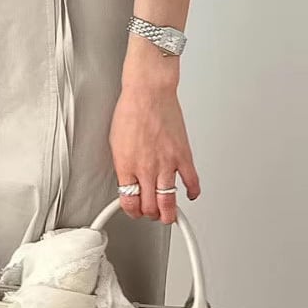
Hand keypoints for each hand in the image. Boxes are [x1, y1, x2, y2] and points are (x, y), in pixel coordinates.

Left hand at [109, 74, 200, 223]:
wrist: (148, 93)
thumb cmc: (131, 111)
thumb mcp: (115, 143)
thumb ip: (123, 165)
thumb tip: (127, 180)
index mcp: (126, 166)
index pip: (129, 202)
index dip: (132, 212)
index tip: (134, 211)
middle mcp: (146, 169)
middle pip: (149, 207)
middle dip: (149, 215)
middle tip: (151, 214)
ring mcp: (167, 164)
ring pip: (169, 203)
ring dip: (169, 214)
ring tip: (168, 215)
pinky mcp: (183, 156)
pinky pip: (191, 182)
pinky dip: (192, 192)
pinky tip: (189, 194)